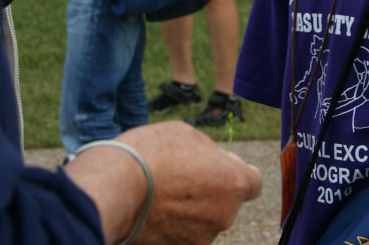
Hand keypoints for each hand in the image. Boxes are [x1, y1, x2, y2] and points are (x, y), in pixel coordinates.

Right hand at [66, 121, 261, 244]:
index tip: (217, 164)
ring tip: (159, 192)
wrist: (114, 189)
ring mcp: (201, 238)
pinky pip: (181, 235)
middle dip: (209, 190)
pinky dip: (171, 225)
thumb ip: (208, 151)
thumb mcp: (186, 134)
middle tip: (179, 175)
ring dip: (189, 209)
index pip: (254, 183)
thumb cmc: (152, 153)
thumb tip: (213, 161)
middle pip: (225, 203)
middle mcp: (224, 215)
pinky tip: (151, 209)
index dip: (237, 171)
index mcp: (234, 182)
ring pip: (202, 220)